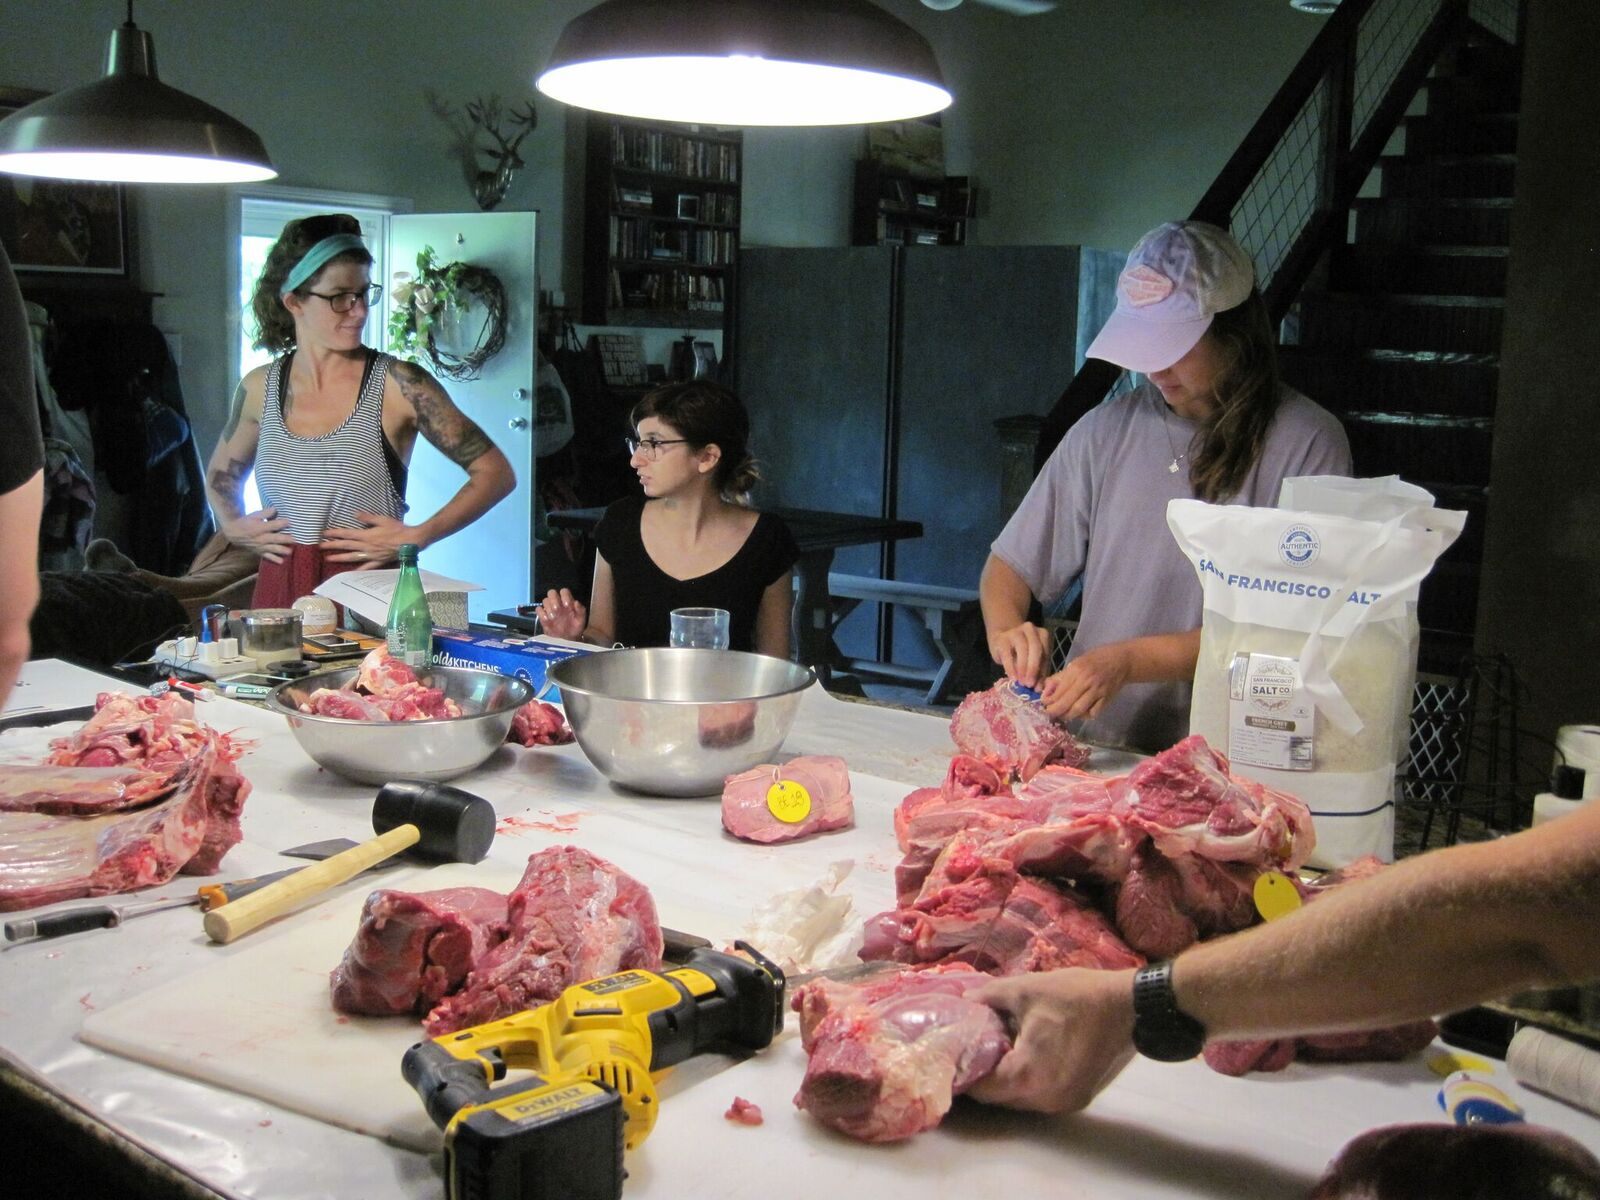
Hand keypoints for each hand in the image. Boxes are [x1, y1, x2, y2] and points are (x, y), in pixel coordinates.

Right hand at [220, 507, 295, 563]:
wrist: (234, 533)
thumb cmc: (246, 522)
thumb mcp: (254, 515)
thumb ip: (266, 513)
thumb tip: (276, 509)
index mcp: (260, 528)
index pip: (274, 525)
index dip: (283, 523)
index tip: (291, 522)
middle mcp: (261, 538)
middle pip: (276, 539)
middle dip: (286, 539)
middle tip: (295, 539)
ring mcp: (261, 546)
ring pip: (273, 549)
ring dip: (282, 550)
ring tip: (290, 551)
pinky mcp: (259, 552)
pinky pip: (267, 556)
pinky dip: (274, 559)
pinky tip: (281, 562)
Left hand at [320, 512, 415, 565]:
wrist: (411, 541)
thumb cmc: (397, 529)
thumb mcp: (382, 519)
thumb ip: (367, 517)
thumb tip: (355, 514)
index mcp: (366, 535)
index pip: (346, 534)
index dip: (334, 533)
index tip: (324, 534)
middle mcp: (366, 546)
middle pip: (346, 546)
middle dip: (332, 546)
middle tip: (320, 547)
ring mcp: (371, 555)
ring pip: (352, 557)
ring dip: (339, 557)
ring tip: (328, 559)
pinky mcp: (378, 561)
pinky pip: (366, 567)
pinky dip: (358, 570)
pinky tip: (351, 574)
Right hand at [536, 588, 586, 640]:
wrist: (569, 639)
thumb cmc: (576, 627)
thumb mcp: (581, 619)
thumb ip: (580, 610)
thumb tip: (576, 602)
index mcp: (567, 601)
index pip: (564, 591)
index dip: (565, 596)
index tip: (567, 605)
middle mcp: (558, 603)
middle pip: (551, 592)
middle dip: (554, 599)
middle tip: (557, 609)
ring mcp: (550, 609)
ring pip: (545, 600)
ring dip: (548, 608)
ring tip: (554, 617)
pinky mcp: (543, 617)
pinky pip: (539, 610)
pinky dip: (542, 613)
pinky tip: (548, 620)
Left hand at [967, 968, 1136, 1113]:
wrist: (1129, 1007)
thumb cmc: (1077, 996)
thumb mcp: (1026, 988)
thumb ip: (989, 996)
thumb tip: (965, 998)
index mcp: (1027, 1075)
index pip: (981, 1088)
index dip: (964, 1070)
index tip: (954, 1052)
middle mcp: (1045, 1100)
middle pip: (999, 1097)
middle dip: (984, 1075)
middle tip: (973, 1048)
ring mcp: (1064, 1103)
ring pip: (1020, 1099)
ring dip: (1006, 1079)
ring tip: (998, 1049)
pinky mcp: (1078, 1099)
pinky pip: (1040, 1095)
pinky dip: (1028, 1080)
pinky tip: (1025, 1054)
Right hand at [987, 621, 1052, 688]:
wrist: (1000, 640)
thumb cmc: (1019, 652)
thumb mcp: (1031, 660)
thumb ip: (1037, 672)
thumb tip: (1038, 688)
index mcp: (1042, 634)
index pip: (1045, 653)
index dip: (1043, 671)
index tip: (1038, 687)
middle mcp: (1030, 629)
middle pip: (1036, 648)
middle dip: (1033, 668)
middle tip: (1030, 684)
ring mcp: (1016, 632)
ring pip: (1023, 649)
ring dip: (1023, 668)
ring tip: (1022, 683)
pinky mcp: (1002, 638)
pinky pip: (1008, 654)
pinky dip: (1011, 668)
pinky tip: (1013, 678)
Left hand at [1039, 643, 1133, 720]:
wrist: (1122, 661)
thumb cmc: (1097, 659)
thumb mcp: (1076, 662)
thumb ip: (1060, 677)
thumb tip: (1045, 690)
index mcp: (1076, 670)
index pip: (1058, 691)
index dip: (1048, 700)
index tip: (1044, 704)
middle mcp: (1086, 681)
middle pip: (1066, 703)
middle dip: (1055, 711)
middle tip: (1050, 713)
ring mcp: (1098, 692)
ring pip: (1078, 710)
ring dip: (1067, 716)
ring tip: (1062, 715)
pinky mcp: (1106, 699)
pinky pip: (1093, 713)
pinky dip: (1084, 716)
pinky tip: (1080, 713)